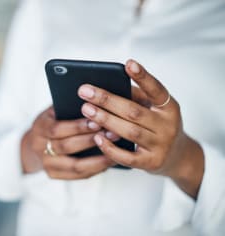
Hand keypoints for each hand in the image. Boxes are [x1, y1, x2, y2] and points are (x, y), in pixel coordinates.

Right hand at [21, 107, 115, 178]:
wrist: (35, 143)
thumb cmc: (52, 121)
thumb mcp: (54, 110)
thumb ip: (68, 108)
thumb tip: (95, 103)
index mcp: (39, 128)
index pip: (57, 129)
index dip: (77, 127)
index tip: (98, 121)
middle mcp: (39, 148)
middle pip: (67, 146)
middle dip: (91, 140)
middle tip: (113, 133)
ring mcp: (47, 164)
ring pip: (75, 165)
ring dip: (98, 157)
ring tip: (116, 149)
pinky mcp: (55, 175)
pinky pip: (79, 175)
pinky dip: (96, 169)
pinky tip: (110, 161)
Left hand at [78, 59, 203, 197]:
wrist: (178, 157)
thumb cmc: (158, 126)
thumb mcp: (154, 109)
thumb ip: (135, 98)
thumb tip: (107, 85)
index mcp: (169, 107)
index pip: (156, 90)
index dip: (143, 77)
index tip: (128, 64)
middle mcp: (168, 126)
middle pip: (134, 111)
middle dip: (107, 100)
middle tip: (85, 91)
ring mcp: (161, 146)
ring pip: (130, 132)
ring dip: (106, 120)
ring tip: (86, 110)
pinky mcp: (151, 163)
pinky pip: (128, 157)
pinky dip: (111, 148)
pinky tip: (97, 137)